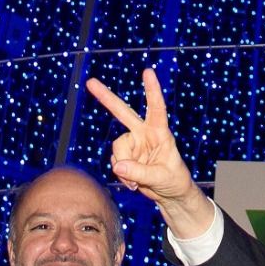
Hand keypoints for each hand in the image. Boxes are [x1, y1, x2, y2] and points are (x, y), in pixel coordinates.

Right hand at [84, 69, 215, 236]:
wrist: (170, 194)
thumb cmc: (174, 181)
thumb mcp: (161, 177)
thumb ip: (140, 172)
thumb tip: (118, 166)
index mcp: (160, 132)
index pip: (156, 108)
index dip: (152, 90)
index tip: (148, 71)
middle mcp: (144, 134)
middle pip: (123, 113)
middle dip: (106, 98)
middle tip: (90, 82)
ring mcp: (134, 144)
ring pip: (117, 149)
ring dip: (123, 167)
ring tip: (137, 181)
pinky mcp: (126, 157)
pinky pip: (116, 163)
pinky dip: (122, 175)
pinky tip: (133, 183)